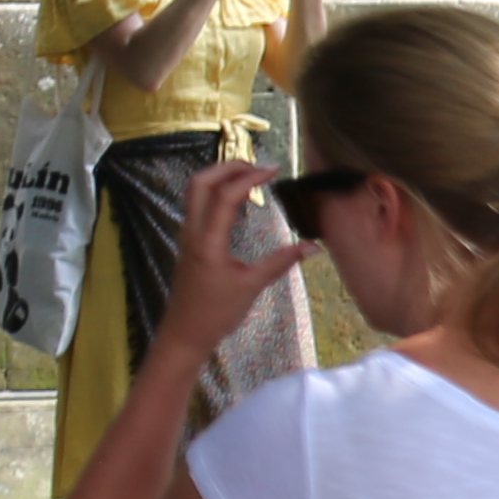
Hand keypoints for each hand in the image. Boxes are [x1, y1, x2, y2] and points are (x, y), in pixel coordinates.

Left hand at [157, 155, 312, 360]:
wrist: (184, 332)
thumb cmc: (216, 312)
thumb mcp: (252, 286)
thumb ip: (281, 262)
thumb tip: (314, 246)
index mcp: (208, 240)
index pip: (225, 195)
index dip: (250, 177)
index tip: (275, 169)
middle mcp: (192, 231)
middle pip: (201, 182)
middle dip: (228, 166)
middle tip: (258, 166)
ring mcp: (187, 234)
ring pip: (195, 191)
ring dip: (220, 176)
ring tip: (251, 176)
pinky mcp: (189, 240)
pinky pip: (198, 204)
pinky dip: (217, 191)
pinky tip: (238, 198)